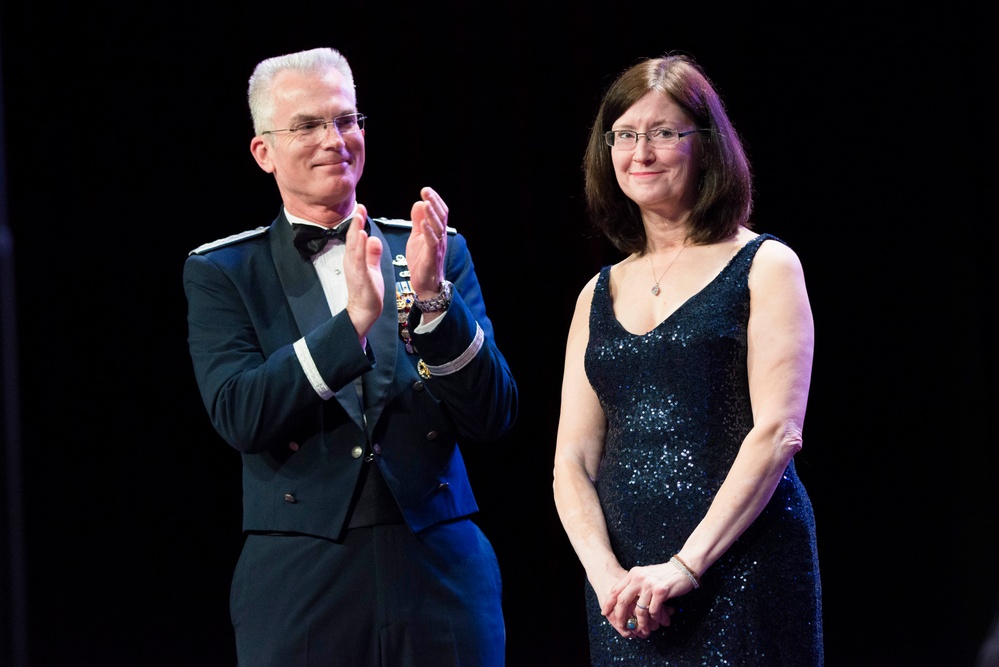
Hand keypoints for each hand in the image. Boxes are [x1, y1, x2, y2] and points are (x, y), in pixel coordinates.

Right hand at [343, 204, 383, 345]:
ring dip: (356, 230)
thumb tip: (373, 238)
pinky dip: (360, 247)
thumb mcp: (372, 268)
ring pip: (354, 246)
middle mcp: (352, 261)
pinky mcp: (360, 277)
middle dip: (356, 221)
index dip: (358, 222)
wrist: (364, 312)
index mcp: (355, 258)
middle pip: (353, 238)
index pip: (356, 237)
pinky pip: (359, 260)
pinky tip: (363, 237)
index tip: (361, 207)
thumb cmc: (368, 292)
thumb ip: (372, 253)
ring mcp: (354, 269)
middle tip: (359, 206)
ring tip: (358, 216)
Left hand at [406, 186, 447, 297]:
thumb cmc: (421, 260)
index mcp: (437, 232)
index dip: (435, 200)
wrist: (425, 284)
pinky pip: (432, 243)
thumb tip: (418, 203)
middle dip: (434, 202)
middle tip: (426, 191)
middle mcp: (440, 238)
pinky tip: (423, 224)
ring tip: (426, 203)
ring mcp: (437, 247)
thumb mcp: (417, 236)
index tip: (426, 190)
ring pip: (438, 228)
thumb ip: (418, 221)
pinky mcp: (431, 257)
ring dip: (431, 215)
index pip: (440, 213)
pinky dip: (428, 232)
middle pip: (441, 217)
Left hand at [602, 562, 683, 638]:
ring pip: (640, 610)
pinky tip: (657, 620)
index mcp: (633, 574)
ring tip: (644, 630)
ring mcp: (650, 584)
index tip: (605, 613)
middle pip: (623, 600)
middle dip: (621, 616)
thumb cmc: (665, 575)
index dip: (609, 603)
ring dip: (641, 623)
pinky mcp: (661, 591)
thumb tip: (623, 603)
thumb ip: (635, 585)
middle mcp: (639, 578)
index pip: (615, 590)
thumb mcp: (646, 575)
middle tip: (622, 627)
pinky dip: (655, 618)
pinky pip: (653, 611)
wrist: (683, 568)